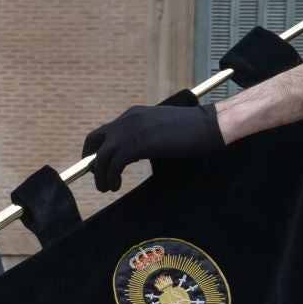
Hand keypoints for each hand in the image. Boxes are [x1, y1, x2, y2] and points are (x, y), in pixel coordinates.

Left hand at [82, 103, 224, 192]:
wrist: (210, 125)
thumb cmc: (191, 133)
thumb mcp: (159, 133)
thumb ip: (142, 140)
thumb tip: (131, 156)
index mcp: (132, 115)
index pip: (103, 132)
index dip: (94, 150)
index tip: (96, 166)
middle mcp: (127, 119)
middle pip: (95, 141)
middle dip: (92, 163)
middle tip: (99, 180)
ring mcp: (132, 130)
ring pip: (102, 156)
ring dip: (101, 175)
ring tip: (107, 188)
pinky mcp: (139, 143)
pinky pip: (114, 164)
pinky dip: (111, 177)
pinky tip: (116, 186)